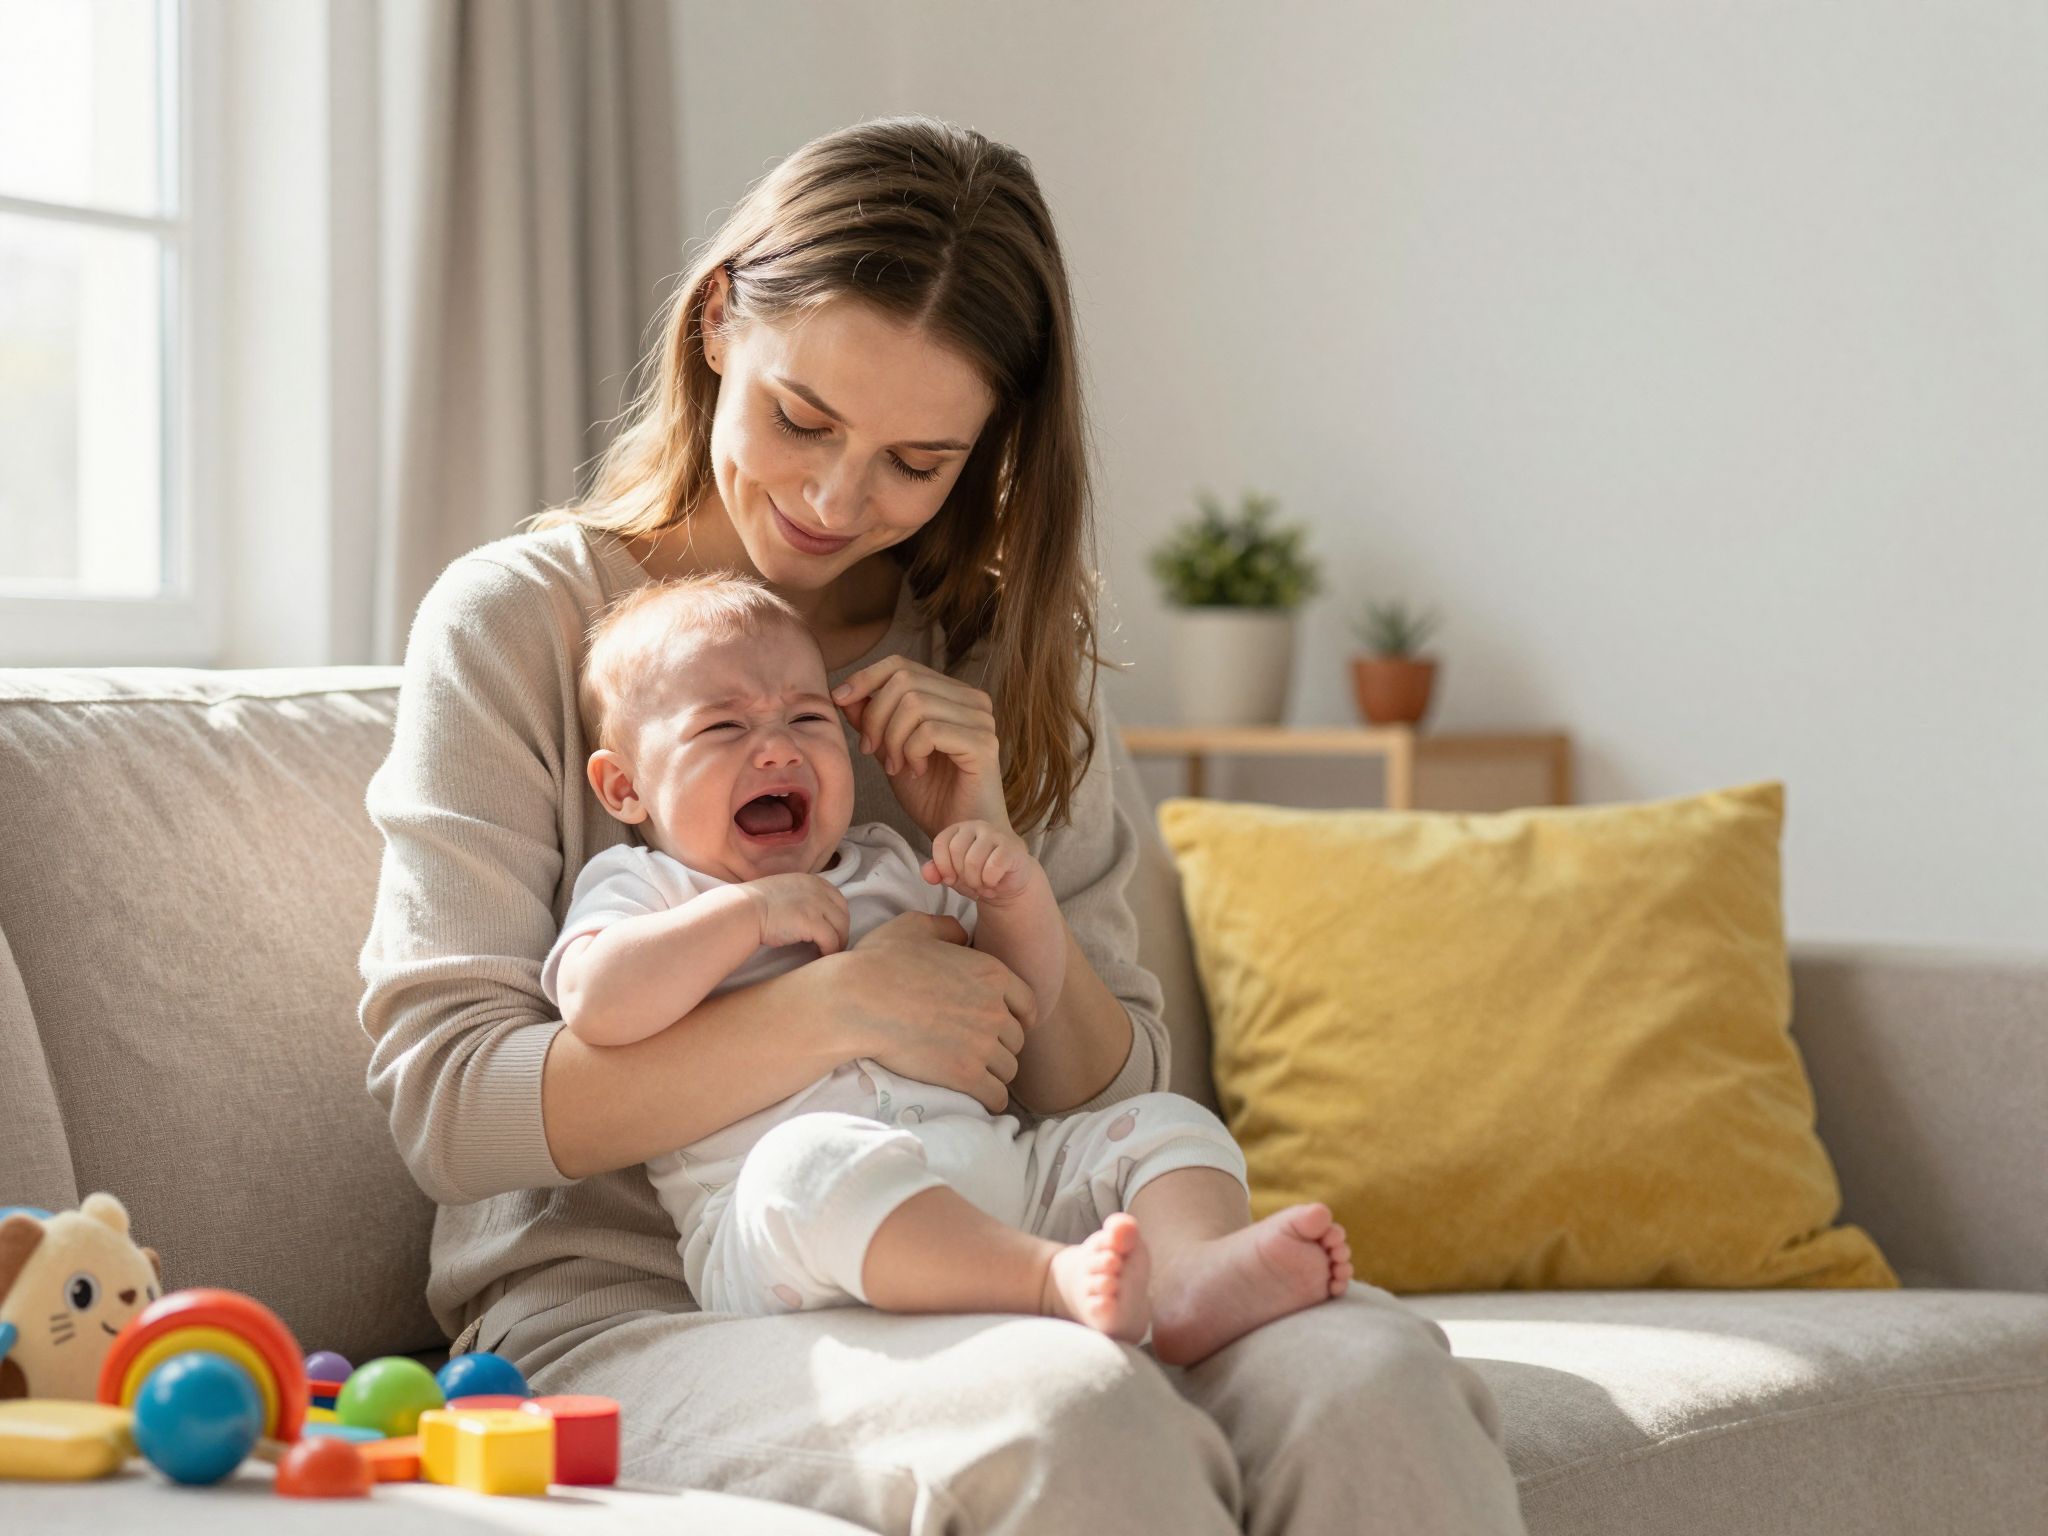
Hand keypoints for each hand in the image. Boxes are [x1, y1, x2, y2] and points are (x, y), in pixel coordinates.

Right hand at [745, 873, 849, 953]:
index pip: (838, 899)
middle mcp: (818, 889)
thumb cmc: (756, 904)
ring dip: (838, 942)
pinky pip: (831, 940)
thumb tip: (809, 912)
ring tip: (830, 953)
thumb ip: (802, 895)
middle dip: (841, 930)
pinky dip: (830, 950)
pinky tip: (822, 956)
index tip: (834, 929)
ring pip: (840, 928)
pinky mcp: (813, 922)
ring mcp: (817, 905)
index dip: (838, 916)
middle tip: (835, 945)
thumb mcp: (786, 889)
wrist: (743, 910)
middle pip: (843, 913)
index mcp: (812, 881)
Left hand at [833, 657, 1006, 839]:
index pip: (901, 665)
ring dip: (892, 738)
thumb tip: (844, 692)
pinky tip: (916, 771)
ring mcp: (982, 720)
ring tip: (896, 765)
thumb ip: (873, 719)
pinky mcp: (984, 744)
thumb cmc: (931, 796)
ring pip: (914, 703)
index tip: (839, 701)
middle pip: (904, 680)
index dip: (865, 678)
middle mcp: (972, 700)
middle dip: (875, 716)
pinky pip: (930, 730)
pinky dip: (911, 751)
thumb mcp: (890, 750)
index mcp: (953, 694)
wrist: (959, 837)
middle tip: (872, 750)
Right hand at [840, 914, 1034, 1112]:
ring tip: (978, 1074)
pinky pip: (995, 1096)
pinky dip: (990, 1098)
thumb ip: (947, 929)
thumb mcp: (915, 927)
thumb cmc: (879, 961)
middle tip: (981, 1050)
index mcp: (991, 973)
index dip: (1020, 1016)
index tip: (1010, 1025)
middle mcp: (995, 1009)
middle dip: (1002, 1045)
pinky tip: (980, 1097)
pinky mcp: (965, 1074)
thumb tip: (962, 936)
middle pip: (1016, 1038)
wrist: (857, 1001)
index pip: (1027, 1003)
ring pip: (1008, 1069)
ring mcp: (982, 1044)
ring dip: (996, 1072)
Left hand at [922, 819, 1041, 906]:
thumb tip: (927, 874)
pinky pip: (993, 867)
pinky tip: (994, 885)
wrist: (1009, 883)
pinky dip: (990, 882)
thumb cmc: (978, 875)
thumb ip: (936, 872)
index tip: (950, 880)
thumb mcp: (953, 875)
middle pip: (956, 851)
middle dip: (961, 876)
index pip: (941, 843)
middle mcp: (976, 826)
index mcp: (959, 828)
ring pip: (973, 861)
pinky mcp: (1012, 848)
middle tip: (971, 884)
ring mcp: (995, 834)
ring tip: (982, 886)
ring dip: (975, 882)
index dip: (942, 867)